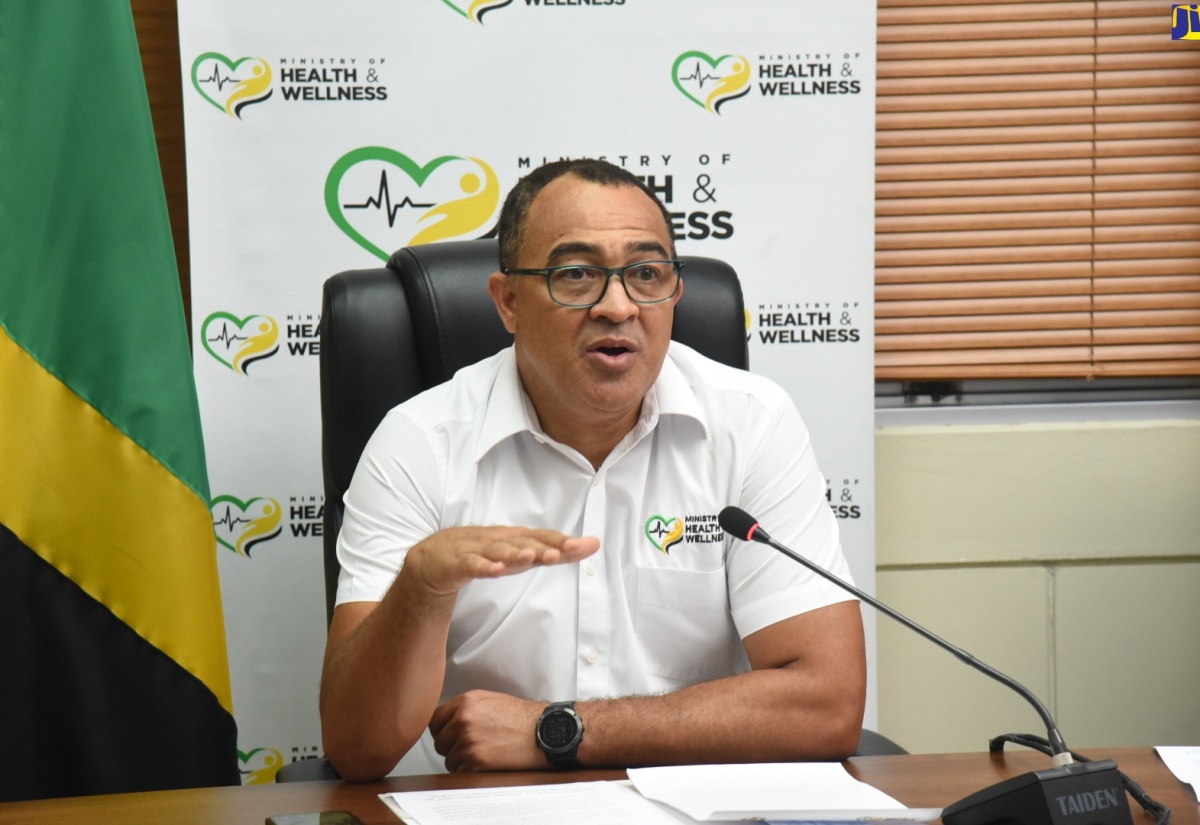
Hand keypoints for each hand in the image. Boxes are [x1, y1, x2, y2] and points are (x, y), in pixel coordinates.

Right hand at [402, 525, 599, 597]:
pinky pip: (470, 565)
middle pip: (524, 542)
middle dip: (545, 546)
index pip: (543, 538)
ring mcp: (475, 549)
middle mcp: (497, 539)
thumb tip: (590, 546)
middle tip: (565, 551)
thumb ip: (550, 553)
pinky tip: (495, 570)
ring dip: (515, 553)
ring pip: (498, 551)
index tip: (589, 545)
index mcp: (514, 538)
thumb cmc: (482, 556)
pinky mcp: (455, 562)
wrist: (431, 562)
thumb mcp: (517, 557)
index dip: (564, 542)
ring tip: (532, 557)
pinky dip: (483, 566)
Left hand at [429, 690, 545, 771]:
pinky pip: (460, 771)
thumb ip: (465, 708)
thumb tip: (447, 721)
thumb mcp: (489, 700)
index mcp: (465, 702)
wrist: (542, 732)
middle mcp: (463, 720)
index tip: (447, 735)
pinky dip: (470, 771)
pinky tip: (486, 763)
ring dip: (461, 761)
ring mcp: (468, 741)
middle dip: (451, 746)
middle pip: (439, 741)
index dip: (440, 729)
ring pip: (448, 759)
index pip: (434, 719)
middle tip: (468, 746)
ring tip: (481, 754)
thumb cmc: (521, 717)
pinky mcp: (475, 761)